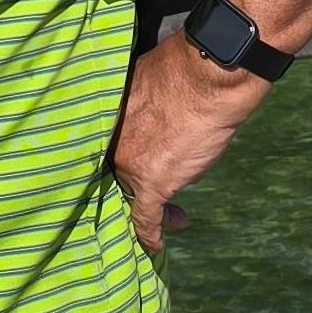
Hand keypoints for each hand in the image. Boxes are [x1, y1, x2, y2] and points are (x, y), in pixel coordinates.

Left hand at [110, 32, 267, 257]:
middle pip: (117, 171)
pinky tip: (155, 245)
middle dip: (134, 184)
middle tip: (150, 193)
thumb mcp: (146, 79)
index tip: (126, 167)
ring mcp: (128, 162)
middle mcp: (109, 140)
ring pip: (134, 193)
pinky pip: (145, 217)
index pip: (102, 148)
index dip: (115, 161)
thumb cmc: (186, 67)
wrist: (210, 75)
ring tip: (176, 214)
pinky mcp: (153, 182)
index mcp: (105, 114)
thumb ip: (139, 103)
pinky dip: (150, 233)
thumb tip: (149, 113)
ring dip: (153, 207)